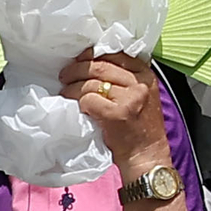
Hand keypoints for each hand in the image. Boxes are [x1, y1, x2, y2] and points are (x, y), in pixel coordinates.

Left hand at [59, 51, 171, 172]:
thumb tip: (93, 62)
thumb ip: (125, 78)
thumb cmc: (140, 127)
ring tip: (66, 94)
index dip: (93, 55)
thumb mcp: (142, 95)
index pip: (116, 55)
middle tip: (64, 76)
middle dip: (76, 69)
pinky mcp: (116, 114)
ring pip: (90, 83)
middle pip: (99, 66)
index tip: (80, 59)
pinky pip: (87, 99)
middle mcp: (140, 84)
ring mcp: (129, 98)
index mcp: (146, 76)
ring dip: (72, 88)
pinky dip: (78, 103)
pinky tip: (79, 109)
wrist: (146, 155)